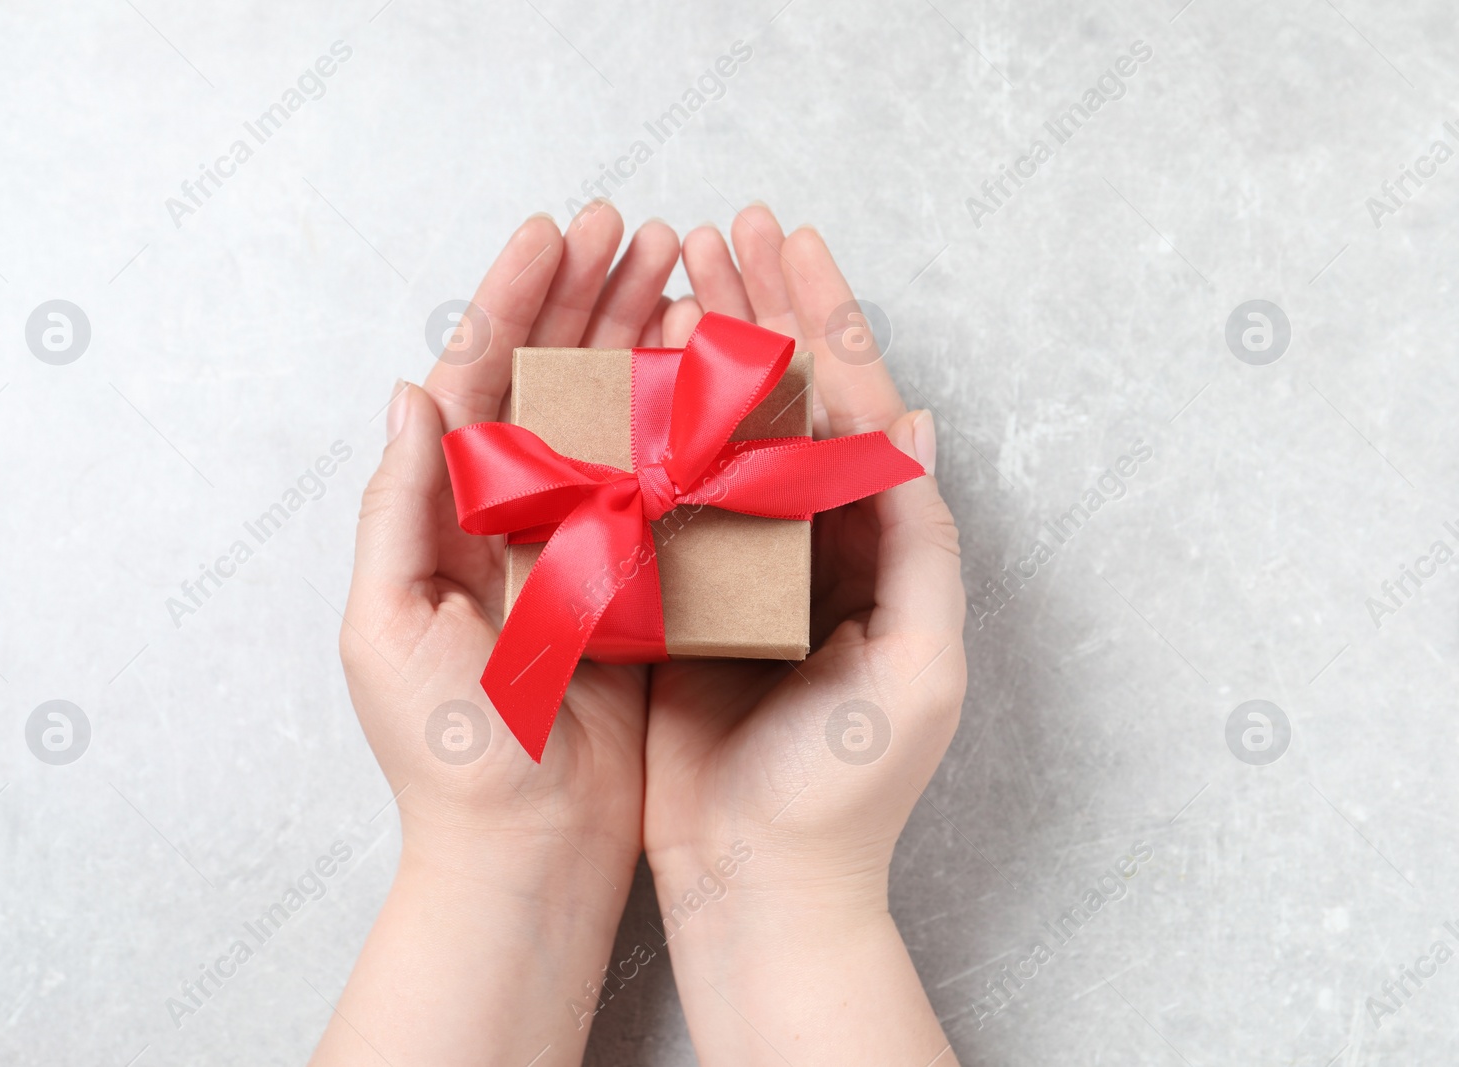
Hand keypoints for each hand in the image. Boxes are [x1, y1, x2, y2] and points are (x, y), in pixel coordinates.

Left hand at [314, 203, 681, 1065]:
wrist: (524, 853)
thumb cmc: (448, 755)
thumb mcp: (388, 628)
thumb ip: (399, 508)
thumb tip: (411, 391)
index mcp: (447, 517)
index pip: (478, 381)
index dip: (513, 300)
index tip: (556, 233)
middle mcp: (515, 518)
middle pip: (550, 381)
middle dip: (587, 298)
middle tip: (635, 229)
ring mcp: (581, 546)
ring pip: (612, 418)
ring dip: (639, 341)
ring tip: (678, 273)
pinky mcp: (639, 585)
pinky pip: (663, 484)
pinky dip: (683, 423)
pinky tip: (713, 372)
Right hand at [643, 207, 966, 1064]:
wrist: (759, 878)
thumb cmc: (847, 786)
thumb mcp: (918, 666)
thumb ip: (921, 542)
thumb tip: (918, 421)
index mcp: (876, 546)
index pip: (855, 406)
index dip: (824, 317)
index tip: (789, 243)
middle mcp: (809, 539)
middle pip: (786, 398)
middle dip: (762, 308)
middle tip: (728, 226)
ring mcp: (740, 560)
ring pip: (719, 428)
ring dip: (704, 349)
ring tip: (677, 272)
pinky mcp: (679, 593)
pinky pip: (664, 489)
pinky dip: (649, 426)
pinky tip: (628, 372)